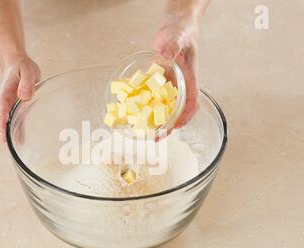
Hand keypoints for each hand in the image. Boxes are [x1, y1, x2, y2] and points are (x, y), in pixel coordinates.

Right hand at [0, 54, 39, 141]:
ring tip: (11, 145)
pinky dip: (16, 130)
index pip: (2, 105)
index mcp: (6, 91)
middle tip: (5, 141)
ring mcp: (10, 105)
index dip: (2, 116)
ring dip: (7, 132)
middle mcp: (5, 100)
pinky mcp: (16, 108)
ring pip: (5, 121)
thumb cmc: (21, 67)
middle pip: (0, 116)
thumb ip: (26, 83)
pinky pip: (14, 121)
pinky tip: (20, 140)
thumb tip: (24, 96)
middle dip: (2, 128)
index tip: (2, 126)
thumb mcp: (27, 71)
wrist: (18, 64)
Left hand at [154, 12, 199, 126]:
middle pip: (179, 111)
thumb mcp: (177, 38)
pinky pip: (156, 97)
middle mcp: (181, 85)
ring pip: (167, 107)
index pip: (192, 103)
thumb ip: (172, 46)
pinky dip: (149, 106)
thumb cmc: (181, 32)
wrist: (177, 26)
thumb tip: (166, 54)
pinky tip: (138, 112)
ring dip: (159, 120)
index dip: (185, 117)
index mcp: (190, 79)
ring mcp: (171, 85)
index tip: (176, 127)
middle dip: (169, 126)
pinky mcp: (161, 81)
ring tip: (147, 131)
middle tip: (156, 137)